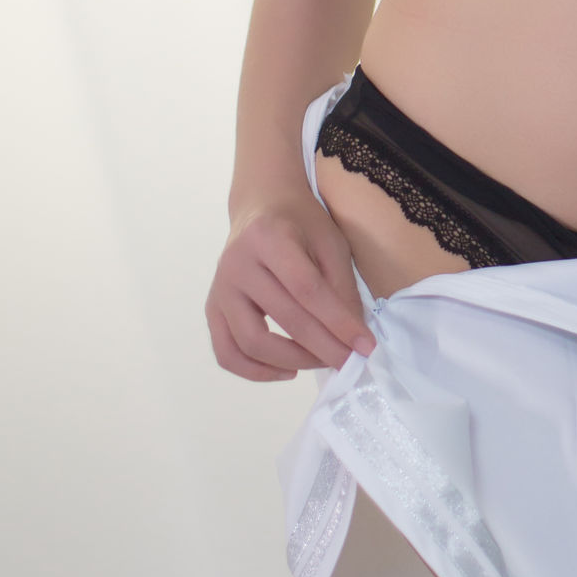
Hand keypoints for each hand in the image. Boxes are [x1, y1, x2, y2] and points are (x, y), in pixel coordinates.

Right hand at [207, 191, 374, 381]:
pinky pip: (226, 351)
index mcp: (270, 237)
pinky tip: (287, 371)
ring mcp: (220, 288)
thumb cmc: (302, 221)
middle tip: (350, 362)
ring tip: (321, 362)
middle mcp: (238, 263)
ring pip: (250, 342)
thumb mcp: (330, 241)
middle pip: (283, 318)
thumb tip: (352, 336)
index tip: (365, 346)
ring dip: (292, 361)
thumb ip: (341, 286)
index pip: (308, 289)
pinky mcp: (212, 307)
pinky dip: (254, 371)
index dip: (338, 322)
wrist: (261, 205)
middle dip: (322, 347)